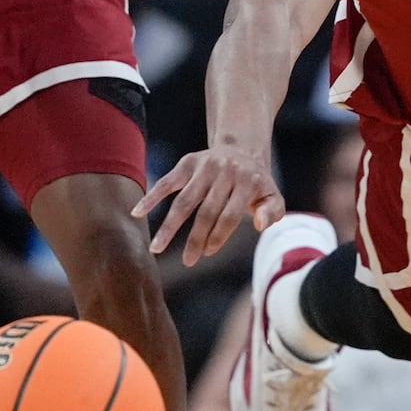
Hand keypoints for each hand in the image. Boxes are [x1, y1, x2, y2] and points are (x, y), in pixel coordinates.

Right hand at [133, 147, 284, 265]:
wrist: (243, 150)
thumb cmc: (257, 184)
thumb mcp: (273, 196)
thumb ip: (272, 212)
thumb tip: (260, 224)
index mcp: (248, 182)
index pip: (230, 215)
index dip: (219, 235)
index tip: (207, 253)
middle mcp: (225, 173)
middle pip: (206, 211)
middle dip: (196, 238)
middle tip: (188, 260)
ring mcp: (205, 167)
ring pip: (184, 200)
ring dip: (169, 226)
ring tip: (156, 249)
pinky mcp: (188, 163)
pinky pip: (168, 182)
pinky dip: (152, 197)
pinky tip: (137, 213)